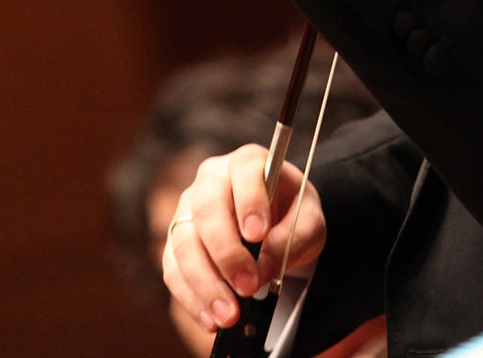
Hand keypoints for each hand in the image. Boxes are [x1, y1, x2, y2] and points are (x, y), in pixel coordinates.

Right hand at [162, 144, 327, 337]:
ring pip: (183, 243)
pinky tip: (210, 319)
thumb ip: (294, 237)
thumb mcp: (309, 221)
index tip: (257, 235)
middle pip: (206, 210)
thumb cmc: (291, 215)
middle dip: (226, 253)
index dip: (249, 202)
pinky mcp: (176, 241)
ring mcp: (188, 209)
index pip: (244, 173)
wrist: (274, 226)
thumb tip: (264, 265)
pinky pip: (173, 269)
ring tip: (229, 315)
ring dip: (205, 283)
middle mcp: (211, 180)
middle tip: (248, 287)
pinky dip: (190, 297)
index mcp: (247, 163)